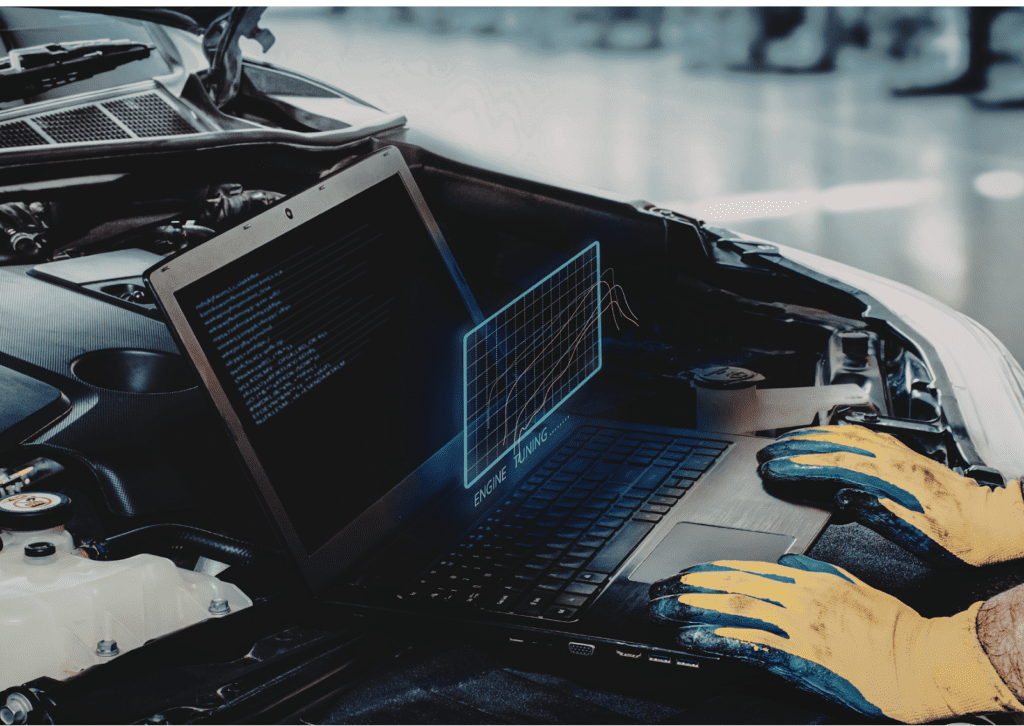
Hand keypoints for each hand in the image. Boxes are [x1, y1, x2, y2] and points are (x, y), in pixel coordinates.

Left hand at [649, 554, 1022, 722]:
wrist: (919, 660)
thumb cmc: (891, 627)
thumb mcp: (848, 585)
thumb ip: (813, 572)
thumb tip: (784, 563)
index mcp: (809, 578)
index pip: (748, 569)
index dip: (711, 572)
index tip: (685, 575)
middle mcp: (798, 598)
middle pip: (733, 587)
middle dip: (690, 589)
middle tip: (659, 591)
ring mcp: (798, 628)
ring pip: (735, 611)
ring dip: (694, 611)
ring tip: (664, 610)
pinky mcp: (801, 658)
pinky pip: (751, 646)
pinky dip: (719, 640)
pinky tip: (695, 638)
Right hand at [756, 425, 1023, 567]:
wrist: (998, 525)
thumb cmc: (962, 538)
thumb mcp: (915, 534)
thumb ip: (875, 511)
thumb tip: (841, 495)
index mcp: (892, 477)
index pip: (832, 462)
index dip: (798, 464)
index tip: (772, 467)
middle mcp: (895, 459)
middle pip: (834, 441)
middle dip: (796, 446)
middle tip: (769, 452)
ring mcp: (900, 453)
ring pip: (847, 433)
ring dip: (812, 435)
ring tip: (788, 440)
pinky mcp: (906, 455)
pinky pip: (862, 433)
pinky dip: (836, 432)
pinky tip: (830, 435)